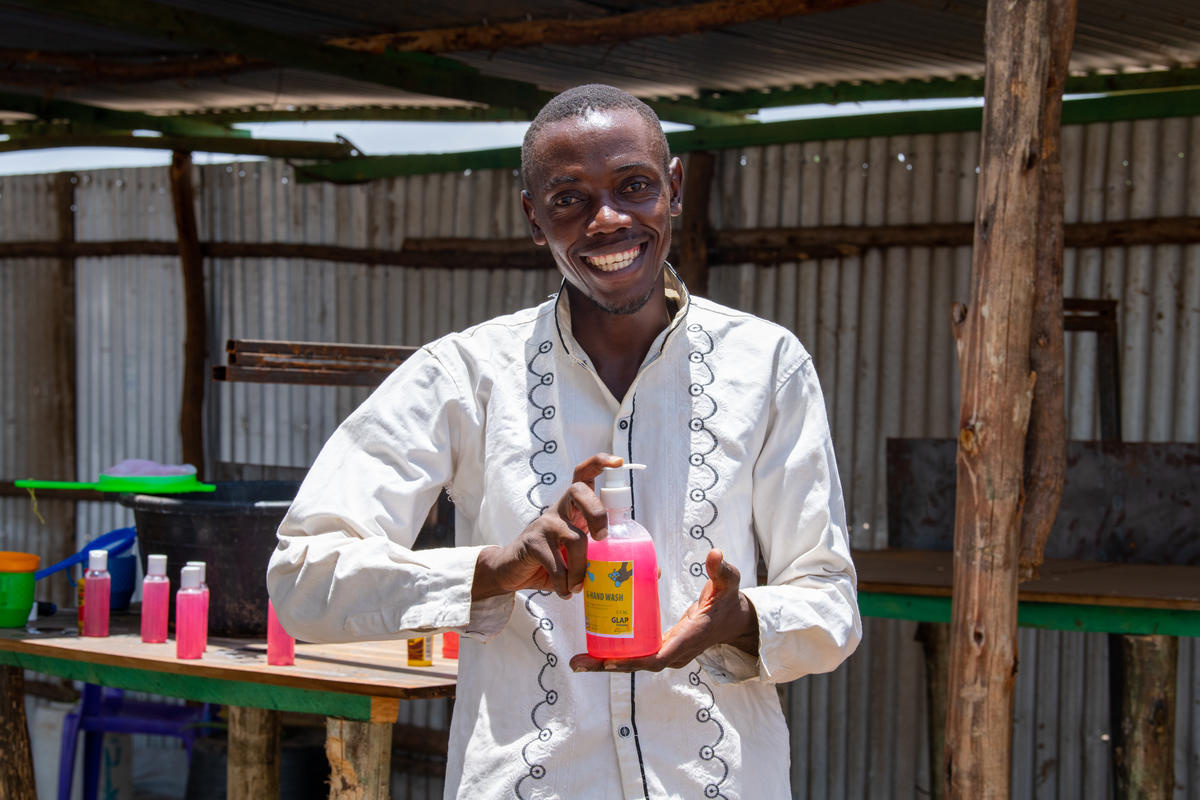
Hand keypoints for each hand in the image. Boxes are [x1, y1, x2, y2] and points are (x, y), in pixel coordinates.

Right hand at [472, 453, 622, 599]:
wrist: (512, 572)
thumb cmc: (553, 562)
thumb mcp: (582, 557)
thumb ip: (609, 558)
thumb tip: (654, 571)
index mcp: (574, 508)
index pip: (585, 475)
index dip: (600, 463)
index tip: (619, 461)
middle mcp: (560, 509)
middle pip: (579, 491)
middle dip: (597, 512)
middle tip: (602, 537)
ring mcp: (545, 524)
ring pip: (574, 538)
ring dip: (581, 569)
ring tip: (579, 586)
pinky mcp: (532, 542)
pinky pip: (557, 564)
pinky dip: (565, 583)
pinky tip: (565, 591)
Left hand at [569, 549, 758, 672]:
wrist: (733, 621)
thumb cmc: (728, 602)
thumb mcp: (728, 584)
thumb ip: (722, 570)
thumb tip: (715, 554)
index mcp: (688, 639)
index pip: (658, 657)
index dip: (633, 660)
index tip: (609, 660)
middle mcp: (675, 652)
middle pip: (638, 665)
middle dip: (608, 665)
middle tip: (578, 662)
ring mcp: (667, 652)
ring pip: (634, 663)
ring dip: (606, 663)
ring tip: (578, 660)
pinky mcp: (661, 647)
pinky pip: (636, 655)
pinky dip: (616, 655)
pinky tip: (593, 649)